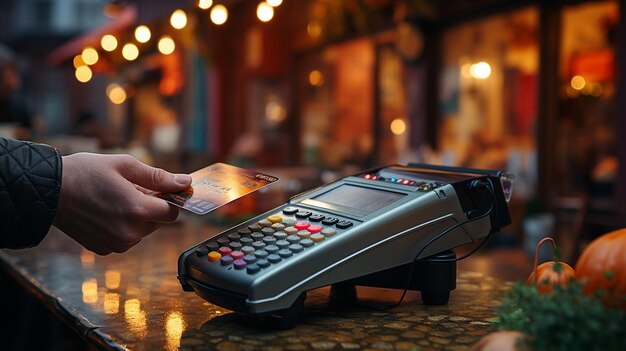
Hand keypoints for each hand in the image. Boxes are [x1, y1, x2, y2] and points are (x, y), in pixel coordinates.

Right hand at [53, 153, 191, 254]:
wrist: (47, 190)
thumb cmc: (86, 172)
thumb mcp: (125, 165)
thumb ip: (159, 176)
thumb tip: (185, 182)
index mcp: (138, 210)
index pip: (172, 212)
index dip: (170, 199)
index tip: (163, 189)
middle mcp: (130, 232)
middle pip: (158, 222)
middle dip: (151, 206)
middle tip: (132, 188)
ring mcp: (117, 244)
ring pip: (142, 231)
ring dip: (137, 216)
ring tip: (116, 198)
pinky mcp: (105, 249)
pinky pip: (126, 238)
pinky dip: (122, 226)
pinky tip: (106, 211)